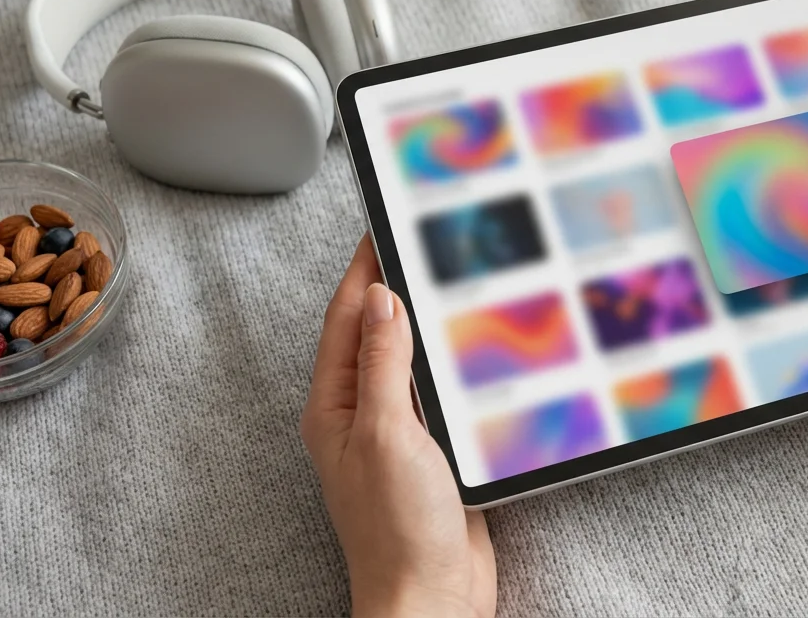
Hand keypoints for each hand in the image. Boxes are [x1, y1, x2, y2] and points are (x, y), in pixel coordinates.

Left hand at [301, 236, 495, 616]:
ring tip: (447, 279)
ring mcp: (398, 433)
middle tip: (419, 240)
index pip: (347, 321)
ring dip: (426, 323)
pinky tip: (472, 346)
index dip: (363, 270)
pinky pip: (439, 392)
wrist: (432, 596)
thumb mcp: (386, 433)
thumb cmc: (397, 530)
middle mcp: (362, 416)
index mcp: (334, 408)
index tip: (380, 226)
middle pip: (375, 334)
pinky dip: (451, 363)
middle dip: (395, 288)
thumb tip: (381, 300)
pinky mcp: (433, 451)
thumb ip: (382, 364)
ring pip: (410, 360)